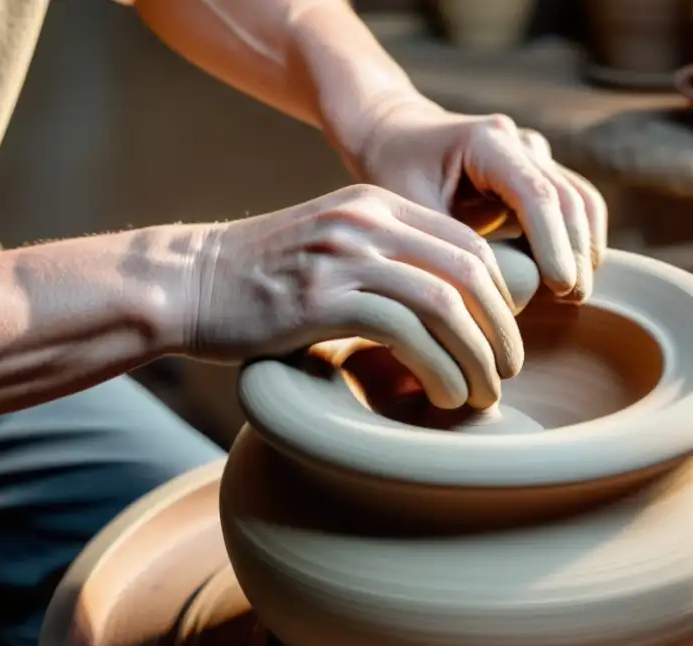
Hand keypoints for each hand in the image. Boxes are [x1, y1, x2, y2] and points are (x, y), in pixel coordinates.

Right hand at [176, 184, 524, 408]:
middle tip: (506, 371)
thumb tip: (443, 316)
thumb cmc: (260, 282)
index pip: (466, 243)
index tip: (504, 336)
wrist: (186, 284)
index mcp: (375, 205)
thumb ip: (382, 266)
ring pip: (445, 303)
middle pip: (469, 270)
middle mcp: (367, 220)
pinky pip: (405, 332)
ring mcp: (345, 255)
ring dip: (477, 356)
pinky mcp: (323, 297)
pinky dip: (438, 368)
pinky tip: (444, 394)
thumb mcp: (330, 251)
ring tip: (482, 394)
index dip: (499, 294)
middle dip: (500, 328)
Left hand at [348, 94, 606, 300]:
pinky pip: (575, 206)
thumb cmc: (394, 170)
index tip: (560, 286)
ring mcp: (535, 155)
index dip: (554, 243)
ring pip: (581, 201)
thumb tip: (483, 297)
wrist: (396, 135)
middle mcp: (520, 142)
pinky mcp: (540, 173)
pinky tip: (567, 279)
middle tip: (573, 299)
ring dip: (585, 248)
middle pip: (570, 198)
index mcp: (487, 142)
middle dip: (576, 251)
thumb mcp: (406, 208)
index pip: (537, 194)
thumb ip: (444, 245)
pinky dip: (578, 241)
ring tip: (574, 295)